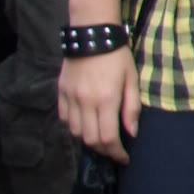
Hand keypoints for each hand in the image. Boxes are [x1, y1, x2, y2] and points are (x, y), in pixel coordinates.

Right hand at [58, 49, 139, 163]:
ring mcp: (70, 98)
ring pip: (75, 132)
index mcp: (106, 100)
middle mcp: (85, 102)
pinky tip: (86, 124)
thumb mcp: (132, 80)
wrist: (92, 35)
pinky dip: (75, 127)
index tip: (124, 159)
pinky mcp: (61, 93)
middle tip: (114, 151)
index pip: (108, 138)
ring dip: (89, 140)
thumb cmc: (118, 57)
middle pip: (90, 140)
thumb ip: (131, 109)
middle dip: (104, 151)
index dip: (116, 153)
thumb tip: (131, 133)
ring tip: (101, 139)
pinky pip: (65, 119)